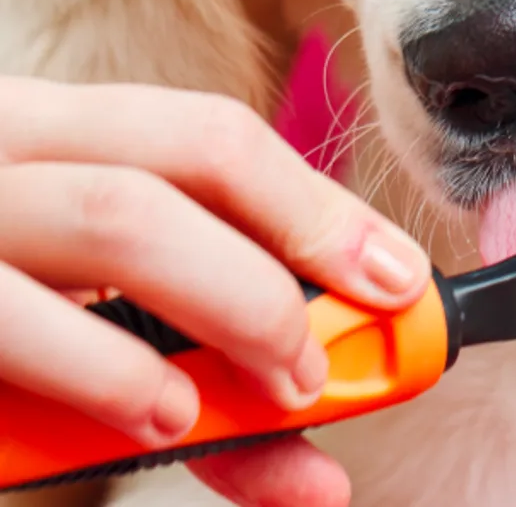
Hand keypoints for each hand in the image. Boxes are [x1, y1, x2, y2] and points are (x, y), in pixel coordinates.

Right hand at [0, 76, 431, 506]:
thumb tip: (321, 462)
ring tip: (269, 392)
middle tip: (330, 361)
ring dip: (223, 305)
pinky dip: (104, 368)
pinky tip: (157, 414)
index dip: (315, 206)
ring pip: (111, 218)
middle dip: (283, 259)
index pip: (201, 132)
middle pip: (171, 165)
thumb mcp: (66, 339)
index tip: (398, 282)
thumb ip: (183, 383)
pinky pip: (13, 316)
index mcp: (33, 136)